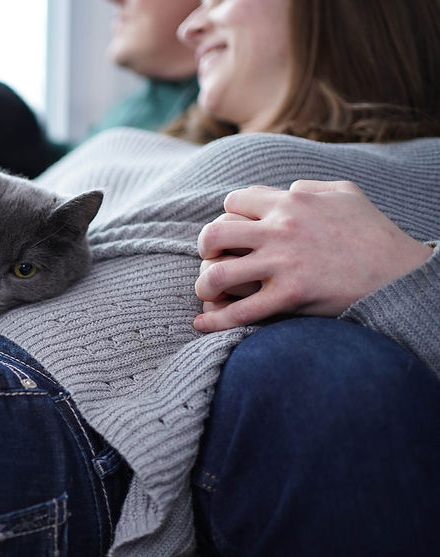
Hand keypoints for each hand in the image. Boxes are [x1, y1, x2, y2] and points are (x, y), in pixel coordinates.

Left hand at [194, 180, 433, 331]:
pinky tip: (201, 324)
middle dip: (205, 248)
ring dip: (204, 284)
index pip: (234, 202)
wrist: (401, 273)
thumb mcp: (345, 194)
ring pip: (217, 272)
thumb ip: (310, 187)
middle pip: (213, 233)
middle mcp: (280, 230)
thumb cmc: (374, 233)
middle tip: (212, 259)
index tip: (233, 232)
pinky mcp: (289, 296)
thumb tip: (287, 189)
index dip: (227, 216)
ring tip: (208, 290)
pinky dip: (215, 320)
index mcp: (291, 202)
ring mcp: (283, 264)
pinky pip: (239, 312)